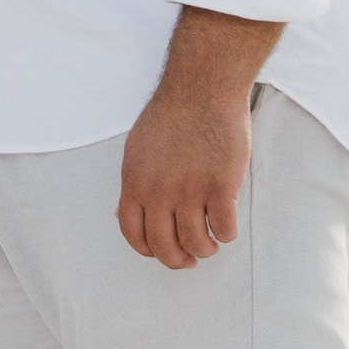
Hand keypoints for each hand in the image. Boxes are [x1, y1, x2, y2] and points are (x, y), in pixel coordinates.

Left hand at [115, 8, 278, 270]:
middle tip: (190, 259)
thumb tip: (122, 214)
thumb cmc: (171, 116)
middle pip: (164, 246)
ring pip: (196, 243)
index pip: (133, 233)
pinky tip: (226, 226)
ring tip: (210, 243)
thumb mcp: (137, 149)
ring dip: (205, 250)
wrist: (202, 88)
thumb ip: (134, 183)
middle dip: (178, 260)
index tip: (162, 252)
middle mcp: (159, 191)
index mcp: (134, 181)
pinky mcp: (221, 186)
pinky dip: (226, 235)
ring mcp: (191, 190)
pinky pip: (224, 229)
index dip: (148, 250)